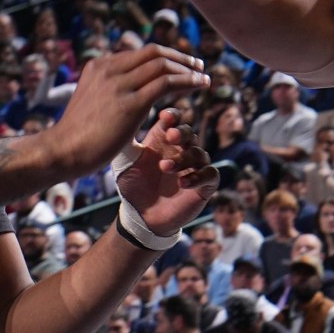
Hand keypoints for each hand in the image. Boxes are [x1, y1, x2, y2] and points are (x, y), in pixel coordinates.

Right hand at [40, 42, 203, 179]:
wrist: (62, 150)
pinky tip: (199, 86)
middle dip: (180, 57)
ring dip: (188, 69)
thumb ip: (106, 92)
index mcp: (99, 66)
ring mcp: (119, 84)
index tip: (181, 65)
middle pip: (154, 52)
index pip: (140, 53)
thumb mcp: (90, 102)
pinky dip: (187, 81)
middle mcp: (109, 69)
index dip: (165, 57)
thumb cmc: (76, 136)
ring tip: (204, 77)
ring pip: (163, 65)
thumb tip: (122, 96)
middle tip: (198, 65)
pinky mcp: (130, 103)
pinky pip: (166, 84)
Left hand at [116, 104, 213, 246]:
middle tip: (171, 136)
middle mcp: (181, 150)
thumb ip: (125, 141)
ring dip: (182, 159)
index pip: (174, 120)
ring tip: (164, 167)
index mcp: (163, 140)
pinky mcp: (204, 186)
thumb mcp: (125, 162)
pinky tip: (183, 182)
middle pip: (189, 133)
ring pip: (198, 153)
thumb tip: (124, 118)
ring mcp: (194, 167)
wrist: (141, 216)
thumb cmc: (133, 186)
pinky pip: (209, 175)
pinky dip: (198, 177)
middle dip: (181, 132)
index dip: (172, 116)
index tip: (164, 117)